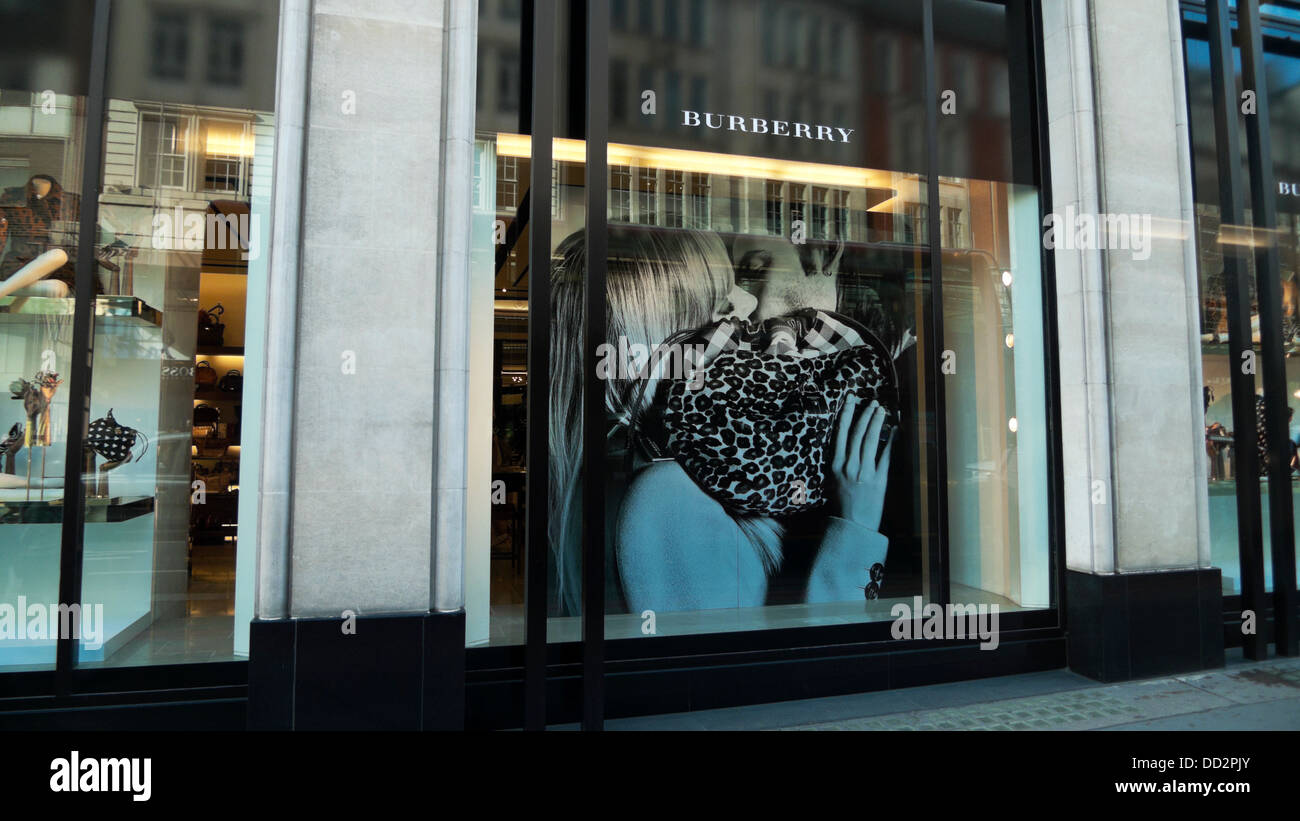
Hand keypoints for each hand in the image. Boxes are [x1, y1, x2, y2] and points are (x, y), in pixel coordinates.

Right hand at [826, 396, 893, 531]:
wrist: (852, 526)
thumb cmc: (841, 506)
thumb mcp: (833, 482)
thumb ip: (839, 463)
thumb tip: (845, 445)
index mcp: (835, 465)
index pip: (841, 433)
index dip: (846, 414)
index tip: (851, 399)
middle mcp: (849, 465)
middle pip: (858, 433)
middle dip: (865, 414)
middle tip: (872, 402)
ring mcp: (865, 471)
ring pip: (871, 440)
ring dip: (877, 422)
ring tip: (882, 410)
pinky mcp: (879, 480)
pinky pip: (886, 455)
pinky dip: (890, 441)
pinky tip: (894, 430)